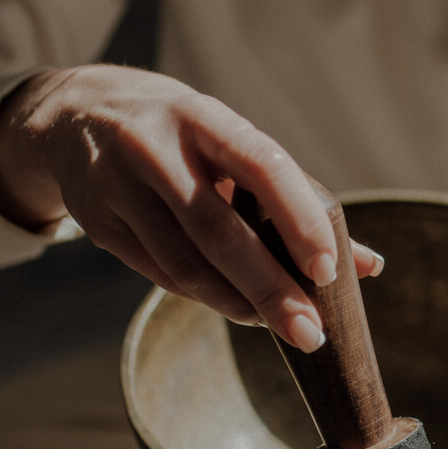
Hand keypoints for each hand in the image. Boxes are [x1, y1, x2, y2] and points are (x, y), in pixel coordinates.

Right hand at [0, 64, 379, 349]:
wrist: (77, 115)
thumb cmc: (184, 135)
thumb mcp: (232, 143)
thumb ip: (298, 198)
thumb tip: (371, 266)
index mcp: (202, 117)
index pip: (260, 166)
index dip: (298, 220)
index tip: (329, 271)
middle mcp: (153, 146)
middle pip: (217, 230)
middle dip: (270, 288)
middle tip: (310, 333)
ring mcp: (117, 184)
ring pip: (184, 263)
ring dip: (236, 303)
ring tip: (277, 324)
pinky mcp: (95, 221)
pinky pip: (158, 273)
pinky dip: (203, 297)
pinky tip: (235, 308)